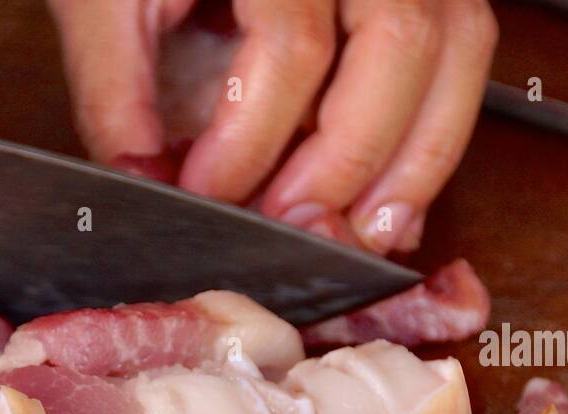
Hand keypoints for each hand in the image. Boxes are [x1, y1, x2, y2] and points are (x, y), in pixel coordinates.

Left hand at [49, 0, 498, 253]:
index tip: (206, 195)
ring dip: (415, 163)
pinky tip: (385, 203)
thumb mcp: (106, 1)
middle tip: (293, 228)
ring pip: (457, 50)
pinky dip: (431, 139)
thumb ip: (116, 89)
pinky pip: (461, 58)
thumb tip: (141, 183)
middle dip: (349, 162)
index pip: (293, 44)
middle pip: (402, 43)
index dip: (251, 141)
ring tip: (359, 236)